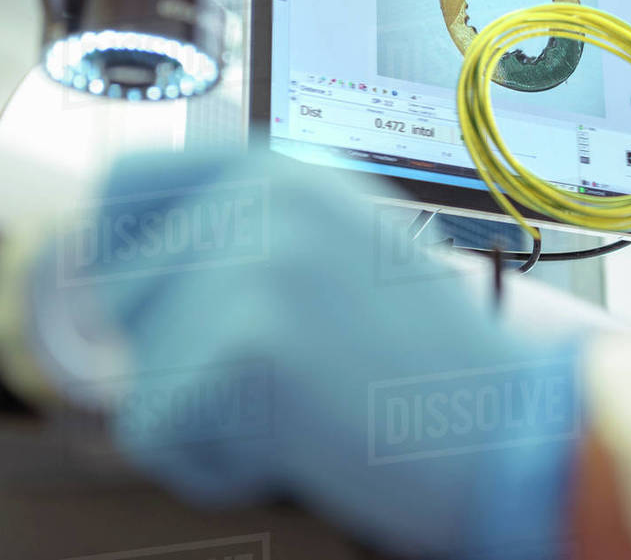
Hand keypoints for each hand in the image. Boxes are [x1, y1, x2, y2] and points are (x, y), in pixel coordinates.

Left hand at [30, 149, 579, 558]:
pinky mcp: (246, 348)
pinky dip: (215, 464)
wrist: (508, 427)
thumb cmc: (422, 354)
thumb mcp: (335, 244)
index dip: (122, 256)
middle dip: (177, 355)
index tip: (156, 308)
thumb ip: (243, 233)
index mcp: (277, 168)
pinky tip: (300, 443)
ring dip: (206, 413)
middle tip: (282, 374)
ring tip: (305, 405)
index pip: (125, 187)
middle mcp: (259, 198)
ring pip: (136, 373)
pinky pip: (157, 435)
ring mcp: (254, 266)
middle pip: (122, 293)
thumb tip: (125, 262)